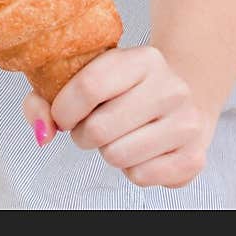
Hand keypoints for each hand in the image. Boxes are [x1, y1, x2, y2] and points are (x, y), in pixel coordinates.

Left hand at [21, 46, 216, 189]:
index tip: (62, 114)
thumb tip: (42, 131)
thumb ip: (48, 96)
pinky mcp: (193, 157)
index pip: (89, 85)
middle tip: (93, 126)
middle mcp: (171, 88)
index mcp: (144, 59)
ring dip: (108, 151)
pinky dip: (131, 169)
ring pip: (117, 156)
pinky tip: (141, 149)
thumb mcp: (92, 74)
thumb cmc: (127, 88)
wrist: (187, 96)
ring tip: (120, 135)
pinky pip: (140, 176)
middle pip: (98, 129)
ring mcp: (186, 123)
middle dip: (83, 134)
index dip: (63, 109)